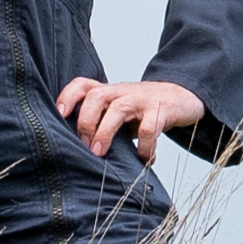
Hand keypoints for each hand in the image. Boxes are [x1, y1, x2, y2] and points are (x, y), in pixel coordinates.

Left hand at [56, 75, 201, 157]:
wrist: (183, 97)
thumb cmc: (144, 109)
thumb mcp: (120, 111)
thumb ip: (102, 122)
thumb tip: (77, 150)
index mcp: (110, 92)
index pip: (83, 84)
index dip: (68, 96)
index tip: (59, 115)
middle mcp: (123, 92)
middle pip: (96, 96)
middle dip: (85, 121)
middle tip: (83, 146)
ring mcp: (142, 100)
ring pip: (119, 109)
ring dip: (105, 132)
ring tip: (99, 154)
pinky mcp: (161, 111)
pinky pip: (149, 129)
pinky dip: (144, 147)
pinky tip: (143, 159)